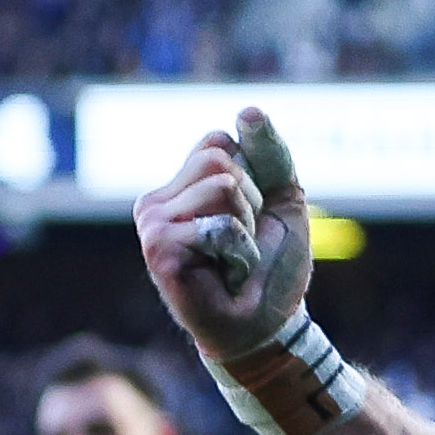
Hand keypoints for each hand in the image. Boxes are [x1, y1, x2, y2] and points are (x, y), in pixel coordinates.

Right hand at [135, 106, 315, 361]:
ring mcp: (152, 223)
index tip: (252, 216)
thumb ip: (269, 153)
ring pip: (223, 187)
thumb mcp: (282, 197)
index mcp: (181, 184)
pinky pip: (220, 225)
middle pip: (219, 160)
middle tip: (242, 241)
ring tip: (234, 258)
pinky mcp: (159, 249)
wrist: (267, 324)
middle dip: (251, 201)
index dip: (255, 176)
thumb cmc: (271, 265)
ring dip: (247, 228)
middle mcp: (158, 199)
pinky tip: (225, 275)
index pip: (218, 141)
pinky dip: (240, 252)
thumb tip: (248, 110)